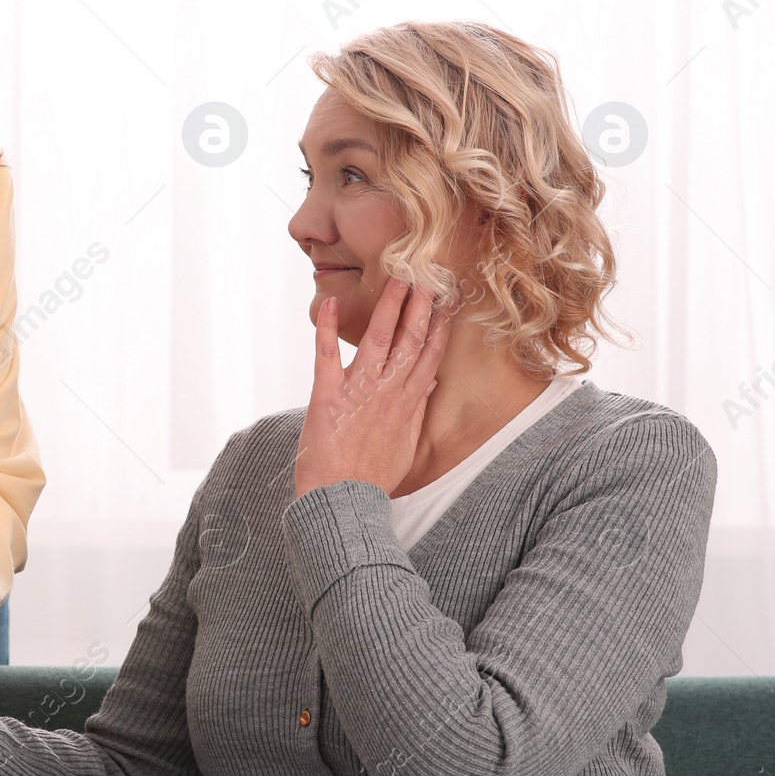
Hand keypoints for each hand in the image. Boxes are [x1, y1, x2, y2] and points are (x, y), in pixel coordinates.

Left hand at [294, 276, 455, 499]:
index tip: (448, 298)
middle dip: (421, 304)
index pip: (431, 354)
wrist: (342, 501)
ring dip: (388, 306)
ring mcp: (359, 391)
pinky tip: (328, 304)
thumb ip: (418, 407)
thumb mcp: (406, 442)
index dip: (440, 324)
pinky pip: (327, 355)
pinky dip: (326, 329)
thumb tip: (431, 380)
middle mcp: (389, 392)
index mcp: (408, 402)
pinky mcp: (326, 396)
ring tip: (396, 277)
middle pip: (411, 339)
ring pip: (378, 339)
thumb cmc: (372, 476)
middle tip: (428, 274)